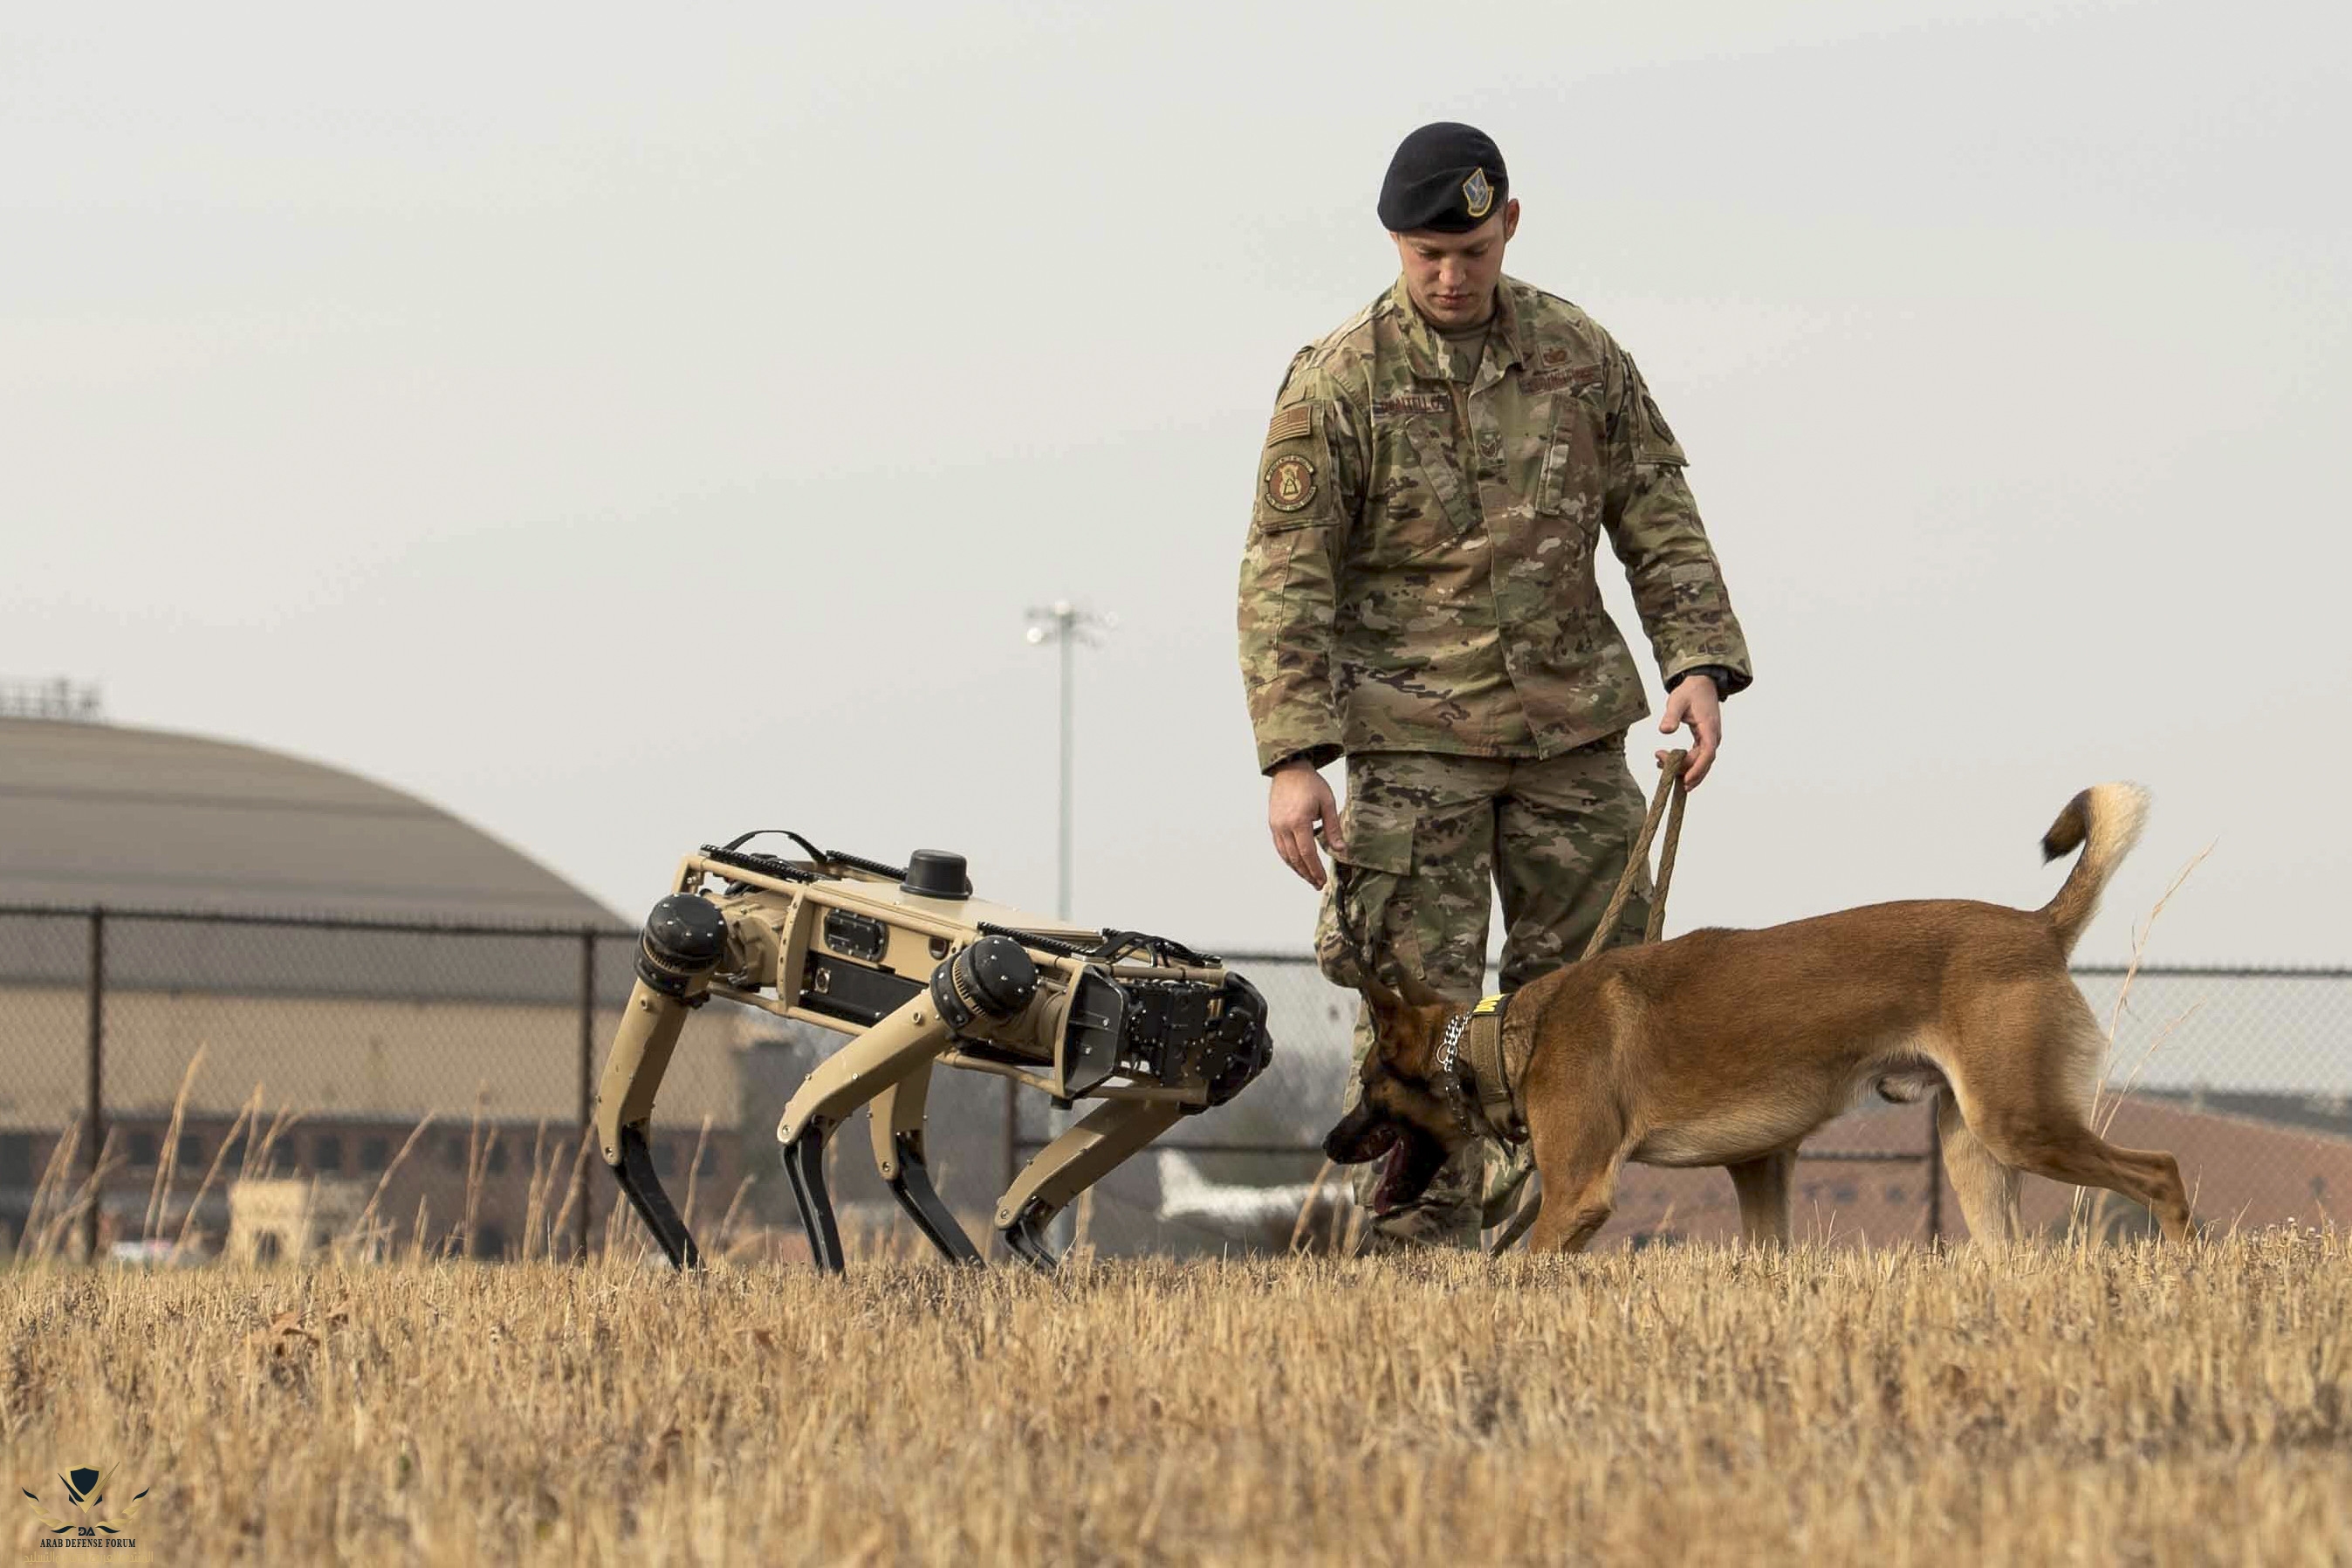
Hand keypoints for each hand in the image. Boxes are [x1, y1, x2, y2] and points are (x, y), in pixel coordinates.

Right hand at [1268, 760, 1344, 888]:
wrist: (1289, 769)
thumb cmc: (1311, 784)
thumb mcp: (1327, 803)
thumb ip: (1333, 828)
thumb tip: (1341, 850)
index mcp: (1299, 820)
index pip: (1307, 853)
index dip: (1315, 869)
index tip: (1322, 880)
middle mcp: (1284, 826)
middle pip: (1295, 858)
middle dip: (1307, 873)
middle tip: (1317, 884)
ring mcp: (1276, 826)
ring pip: (1285, 855)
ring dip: (1297, 869)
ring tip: (1309, 878)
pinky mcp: (1273, 824)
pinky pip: (1280, 847)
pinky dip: (1289, 859)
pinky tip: (1297, 864)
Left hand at [1657, 674, 1721, 788]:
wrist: (1701, 684)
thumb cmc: (1690, 692)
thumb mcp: (1677, 701)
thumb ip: (1671, 715)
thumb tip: (1664, 730)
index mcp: (1709, 728)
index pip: (1707, 754)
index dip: (1697, 769)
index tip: (1686, 780)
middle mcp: (1713, 737)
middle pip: (1702, 762)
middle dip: (1683, 769)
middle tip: (1659, 763)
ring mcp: (1710, 740)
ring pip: (1700, 763)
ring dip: (1682, 768)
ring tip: (1660, 763)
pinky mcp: (1704, 741)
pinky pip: (1697, 758)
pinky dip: (1684, 763)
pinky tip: (1667, 762)